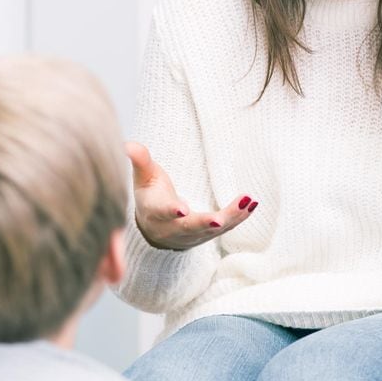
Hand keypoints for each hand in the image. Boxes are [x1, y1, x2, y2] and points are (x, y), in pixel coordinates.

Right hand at [125, 141, 258, 249]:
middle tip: (219, 219)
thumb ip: (140, 161)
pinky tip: (252, 203)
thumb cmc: (151, 196)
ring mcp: (192, 236)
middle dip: (204, 223)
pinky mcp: (207, 236)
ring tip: (247, 201)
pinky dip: (240, 217)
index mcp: (154, 211)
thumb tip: (128, 144)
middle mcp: (173, 228)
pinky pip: (226, 228)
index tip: (182, 209)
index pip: (162, 212)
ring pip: (212, 229)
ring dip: (231, 217)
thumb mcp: (143, 178)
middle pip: (190, 227)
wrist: (155, 230)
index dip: (171, 211)